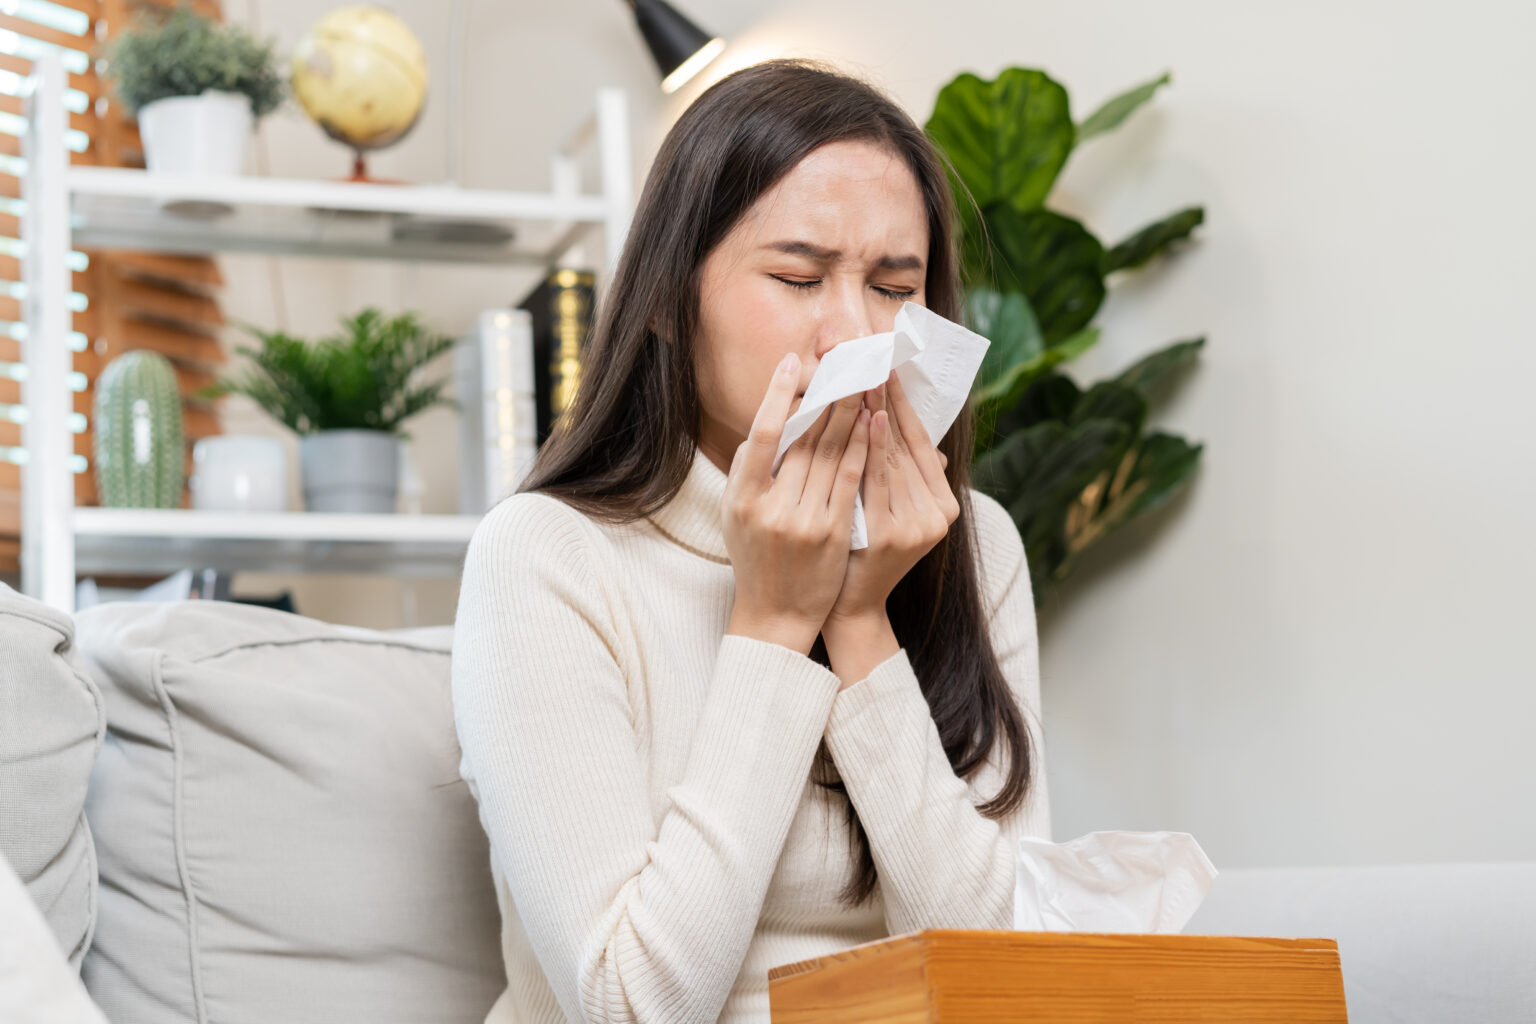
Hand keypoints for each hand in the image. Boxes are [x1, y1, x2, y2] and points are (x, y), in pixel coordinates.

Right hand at [722, 352, 871, 655]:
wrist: (775, 615)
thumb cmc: (754, 557)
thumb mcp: (736, 513)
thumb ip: (747, 469)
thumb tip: (770, 420)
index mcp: (742, 498)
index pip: (762, 434)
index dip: (778, 395)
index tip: (791, 361)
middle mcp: (772, 508)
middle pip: (804, 439)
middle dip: (827, 395)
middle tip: (844, 360)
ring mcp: (804, 522)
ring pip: (831, 454)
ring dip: (850, 412)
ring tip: (863, 379)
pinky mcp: (834, 533)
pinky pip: (852, 480)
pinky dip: (862, 447)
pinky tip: (873, 420)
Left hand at [825, 370, 959, 630]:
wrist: (848, 606)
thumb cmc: (862, 551)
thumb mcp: (891, 510)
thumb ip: (905, 474)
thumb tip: (919, 434)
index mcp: (943, 507)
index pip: (922, 444)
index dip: (905, 405)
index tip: (889, 369)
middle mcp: (937, 516)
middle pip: (908, 446)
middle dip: (888, 402)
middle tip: (874, 361)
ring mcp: (916, 527)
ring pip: (895, 458)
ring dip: (880, 415)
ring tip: (868, 379)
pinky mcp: (891, 535)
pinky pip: (877, 480)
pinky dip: (871, 447)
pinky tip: (866, 419)